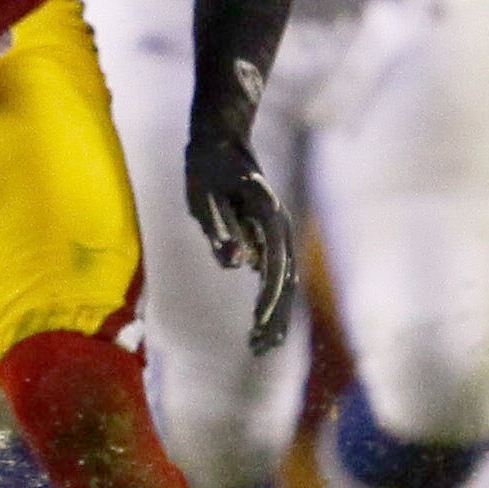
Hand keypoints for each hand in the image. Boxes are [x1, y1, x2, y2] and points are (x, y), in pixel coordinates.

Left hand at [184, 134, 296, 353]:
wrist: (221, 140)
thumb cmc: (207, 166)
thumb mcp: (203, 195)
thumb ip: (219, 227)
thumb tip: (236, 262)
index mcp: (267, 215)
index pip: (274, 263)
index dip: (267, 296)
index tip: (256, 322)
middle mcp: (279, 225)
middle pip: (285, 278)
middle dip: (273, 315)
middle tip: (258, 347)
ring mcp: (277, 233)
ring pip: (284, 281)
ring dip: (275, 314)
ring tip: (262, 345)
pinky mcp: (268, 238)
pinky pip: (274, 274)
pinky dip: (270, 300)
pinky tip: (262, 325)